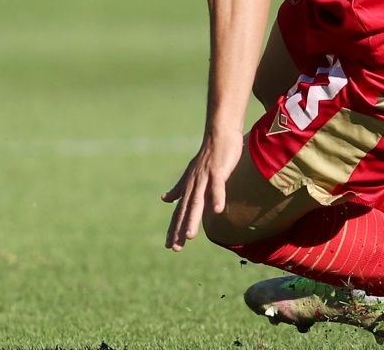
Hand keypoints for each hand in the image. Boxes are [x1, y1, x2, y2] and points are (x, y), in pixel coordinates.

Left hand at [160, 129, 241, 250]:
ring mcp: (205, 178)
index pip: (179, 212)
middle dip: (179, 230)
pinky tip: (217, 211)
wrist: (218, 135)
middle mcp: (193, 185)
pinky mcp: (217, 171)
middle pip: (185, 211)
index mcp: (188, 188)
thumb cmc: (208, 157)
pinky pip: (217, 186)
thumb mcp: (191, 176)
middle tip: (175, 248)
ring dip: (193, 219)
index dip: (174, 229)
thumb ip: (179, 189)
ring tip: (190, 236)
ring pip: (197, 201)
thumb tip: (164, 200)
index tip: (169, 246)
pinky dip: (217, 197)